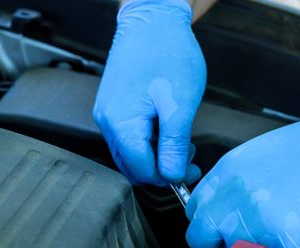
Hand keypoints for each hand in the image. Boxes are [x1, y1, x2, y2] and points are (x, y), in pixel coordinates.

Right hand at [93, 0, 204, 184]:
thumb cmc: (167, 54)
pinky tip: (168, 126)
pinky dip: (150, 141)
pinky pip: (129, 137)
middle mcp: (107, 122)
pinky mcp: (113, 107)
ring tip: (181, 138)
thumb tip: (173, 176)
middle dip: (163, 168)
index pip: (142, 171)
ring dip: (157, 155)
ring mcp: (108, 114)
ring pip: (131, 153)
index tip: (191, 169)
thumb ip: (175, 144)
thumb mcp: (179, 104)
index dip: (168, 176)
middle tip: (188, 155)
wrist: (152, 19)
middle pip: (133, 166)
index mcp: (121, 124)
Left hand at [185, 104, 299, 247]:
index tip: (218, 236)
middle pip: (201, 239)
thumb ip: (242, 183)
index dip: (207, 228)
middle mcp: (235, 194)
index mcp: (229, 170)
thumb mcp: (265, 155)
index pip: (195, 209)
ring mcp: (256, 217)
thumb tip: (234, 209)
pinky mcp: (282, 238)